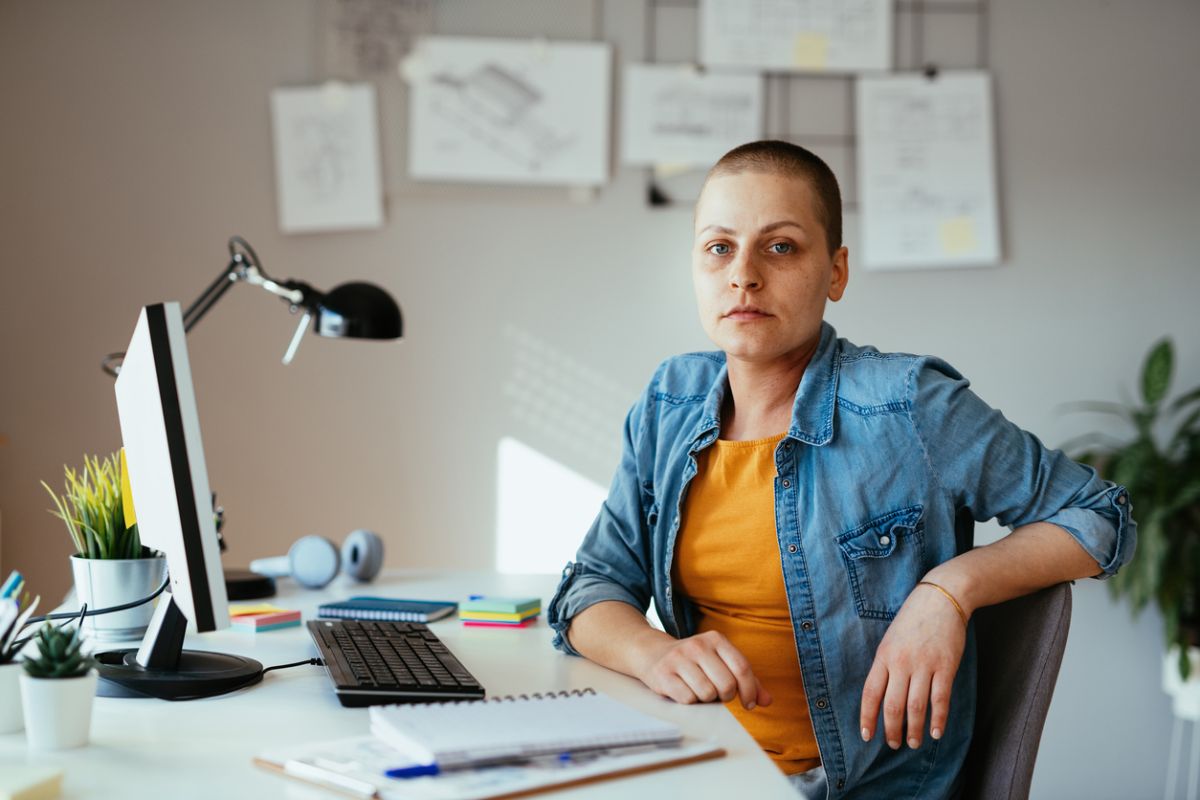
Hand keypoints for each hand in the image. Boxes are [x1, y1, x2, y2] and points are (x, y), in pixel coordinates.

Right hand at [635, 629, 772, 709]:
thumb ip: (746, 680)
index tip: (748, 704)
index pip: (742, 667)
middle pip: (726, 684)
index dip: (749, 690)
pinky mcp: (664, 674)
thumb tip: (767, 701)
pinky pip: (688, 699)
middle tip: (718, 694)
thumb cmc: (694, 662)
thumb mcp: (720, 662)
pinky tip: (684, 692)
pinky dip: (690, 702)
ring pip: (707, 694)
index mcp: (715, 639)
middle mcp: (697, 645)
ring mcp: (679, 659)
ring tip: (699, 691)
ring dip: (706, 700)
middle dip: (725, 696)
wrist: (652, 653)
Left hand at [859, 583, 966, 749]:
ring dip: (913, 730)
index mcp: (883, 656)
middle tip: (894, 745)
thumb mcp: (890, 640)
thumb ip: (886, 666)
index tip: (867, 736)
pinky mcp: (945, 666)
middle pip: (892, 705)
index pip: (870, 693)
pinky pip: (940, 699)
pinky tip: (936, 732)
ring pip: (916, 707)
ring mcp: (924, 665)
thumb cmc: (913, 620)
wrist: (940, 599)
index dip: (867, 717)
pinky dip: (938, 719)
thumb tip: (881, 697)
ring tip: (913, 743)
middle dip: (891, 730)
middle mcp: (901, 662)